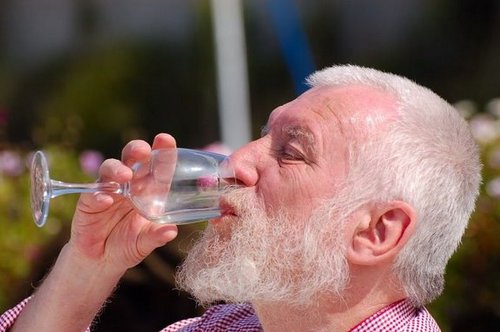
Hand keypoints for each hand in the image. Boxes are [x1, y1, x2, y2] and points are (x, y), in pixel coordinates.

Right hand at [68, 133, 178, 273]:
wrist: (101, 262)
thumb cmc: (128, 245)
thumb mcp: (145, 243)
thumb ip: (157, 236)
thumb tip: (171, 231)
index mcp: (148, 190)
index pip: (157, 166)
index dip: (162, 152)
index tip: (166, 140)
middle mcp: (129, 185)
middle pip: (131, 159)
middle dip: (137, 150)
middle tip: (143, 151)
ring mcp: (108, 191)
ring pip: (110, 169)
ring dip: (117, 169)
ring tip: (125, 176)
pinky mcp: (88, 203)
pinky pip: (92, 194)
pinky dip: (99, 195)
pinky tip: (105, 199)